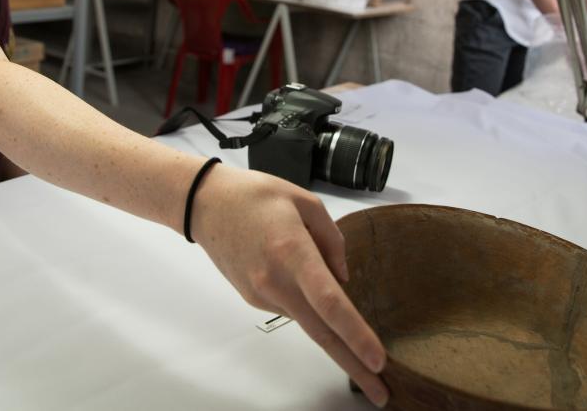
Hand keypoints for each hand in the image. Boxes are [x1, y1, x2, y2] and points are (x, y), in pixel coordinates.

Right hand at [190, 163, 388, 407]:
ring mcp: (262, 294)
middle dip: (354, 366)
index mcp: (292, 253)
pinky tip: (298, 273)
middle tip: (381, 393)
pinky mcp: (254, 299)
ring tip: (325, 287)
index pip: (330, 303)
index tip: (378, 360)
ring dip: (332, 327)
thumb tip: (344, 278)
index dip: (356, 334)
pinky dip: (307, 302)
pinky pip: (292, 306)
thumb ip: (332, 240)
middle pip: (322, 334)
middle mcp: (276, 282)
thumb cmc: (255, 195)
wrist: (205, 204)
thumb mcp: (304, 202)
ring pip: (308, 319)